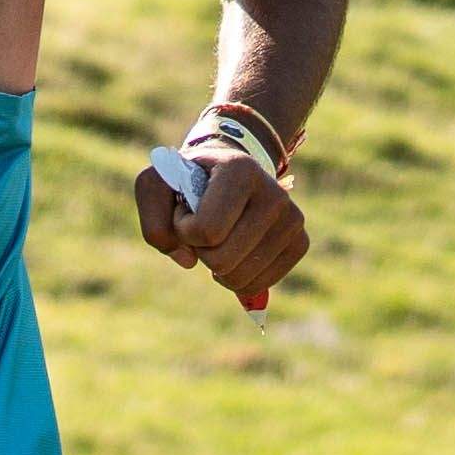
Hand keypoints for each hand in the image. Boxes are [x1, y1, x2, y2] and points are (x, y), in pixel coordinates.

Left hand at [136, 146, 307, 309]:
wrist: (227, 173)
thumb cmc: (188, 180)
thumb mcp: (156, 184)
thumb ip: (154, 219)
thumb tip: (188, 261)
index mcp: (241, 170)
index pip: (207, 230)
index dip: (185, 229)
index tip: (187, 209)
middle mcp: (275, 193)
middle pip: (223, 259)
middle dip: (201, 251)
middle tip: (204, 227)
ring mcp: (292, 218)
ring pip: (241, 278)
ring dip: (218, 267)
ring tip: (221, 237)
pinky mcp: (300, 241)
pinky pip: (260, 285)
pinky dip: (238, 279)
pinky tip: (237, 252)